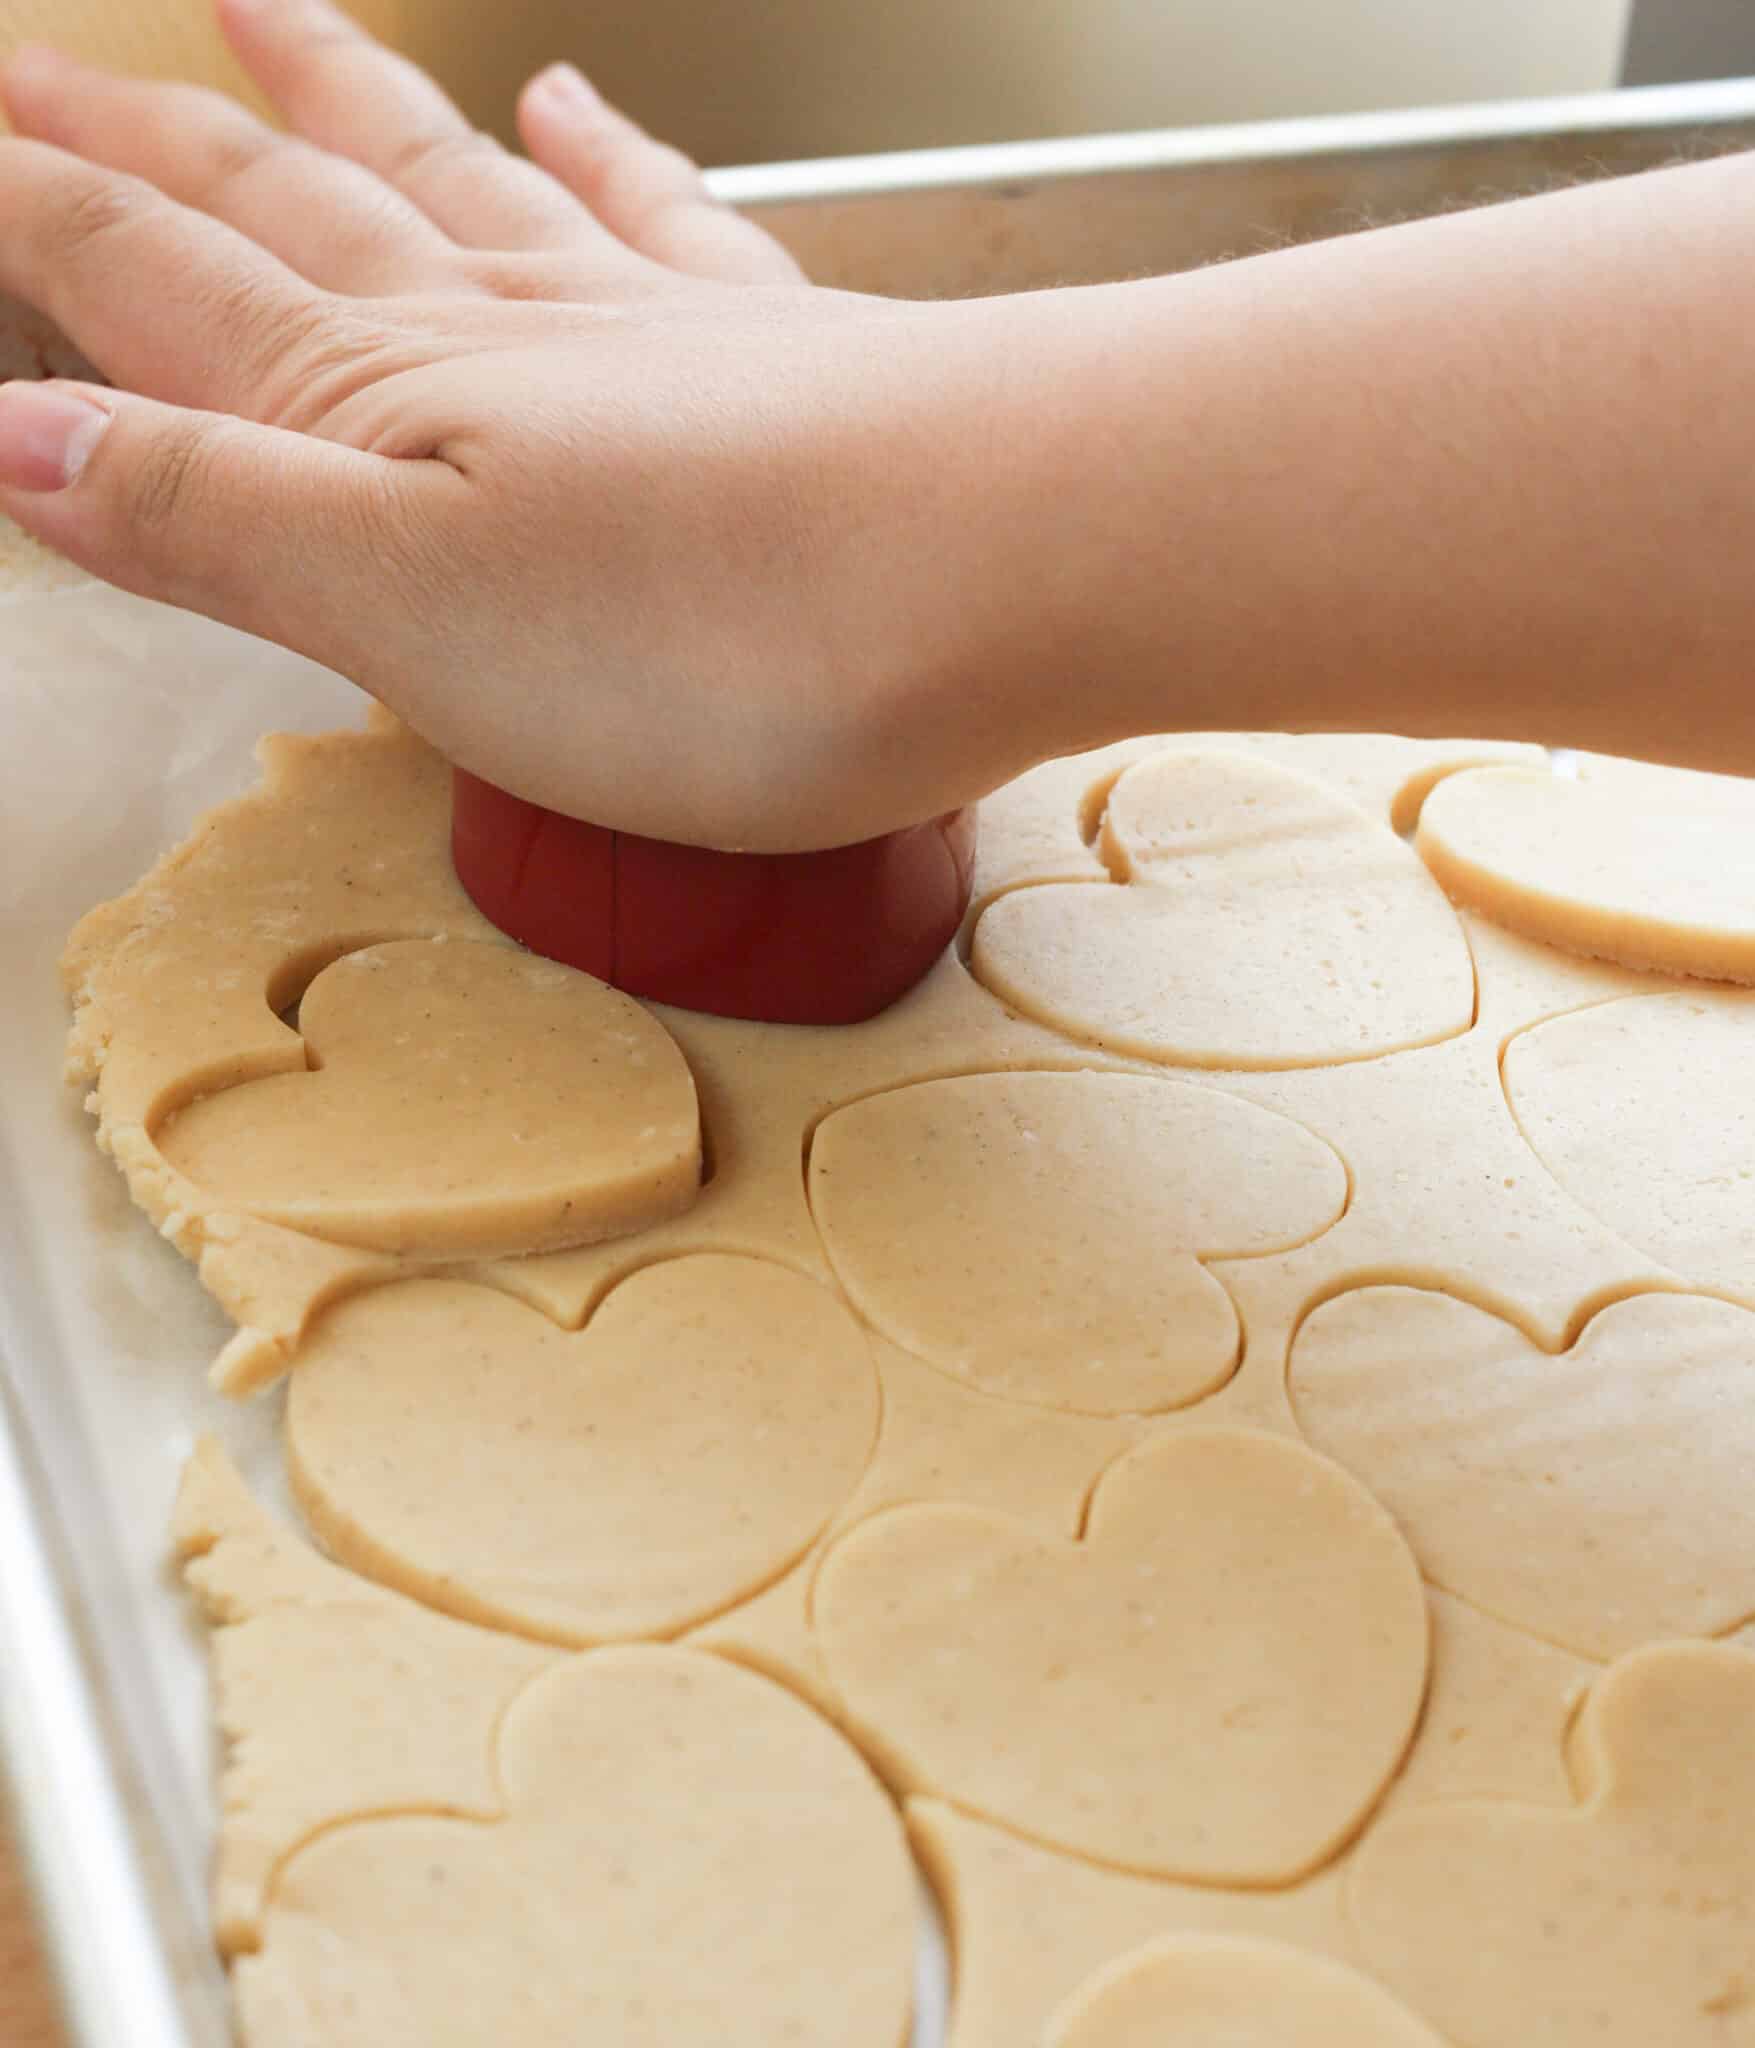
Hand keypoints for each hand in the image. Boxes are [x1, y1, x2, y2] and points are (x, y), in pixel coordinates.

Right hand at [0, 0, 1042, 849]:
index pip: (153, 283)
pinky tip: (577, 107)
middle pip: (281, 206)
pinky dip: (603, 154)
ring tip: (260, 11)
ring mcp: (647, 331)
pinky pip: (660, 216)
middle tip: (40, 69)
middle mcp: (506, 334)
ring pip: (455, 180)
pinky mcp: (781, 358)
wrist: (1019, 562)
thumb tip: (18, 443)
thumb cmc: (734, 629)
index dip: (30, 220)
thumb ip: (216, 524)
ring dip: (341, 100)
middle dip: (139, 140)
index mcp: (386, 408)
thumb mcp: (412, 613)